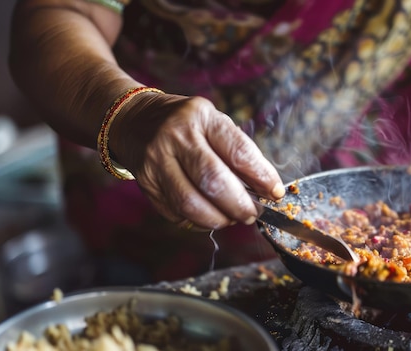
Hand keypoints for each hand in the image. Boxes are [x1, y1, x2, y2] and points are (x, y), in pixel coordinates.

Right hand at [110, 93, 284, 230]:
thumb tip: (265, 190)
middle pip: (213, 181)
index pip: (238, 152)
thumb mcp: (214, 124)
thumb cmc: (188, 125)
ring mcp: (157, 162)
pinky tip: (209, 216)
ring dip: (219, 219)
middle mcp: (176, 137)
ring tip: (232, 218)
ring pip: (191, 203)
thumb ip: (238, 153)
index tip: (275, 193)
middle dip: (240, 205)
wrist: (136, 121)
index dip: (262, 177)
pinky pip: (176, 213)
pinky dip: (198, 221)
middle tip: (252, 213)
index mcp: (201, 117)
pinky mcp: (146, 185)